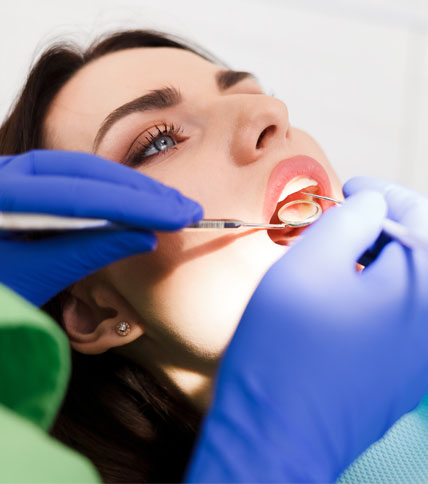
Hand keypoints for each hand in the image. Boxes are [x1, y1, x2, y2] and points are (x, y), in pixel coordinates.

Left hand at [0, 150, 201, 305]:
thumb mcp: (31, 278)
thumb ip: (86, 251)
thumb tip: (144, 237)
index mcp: (1, 194)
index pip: (80, 192)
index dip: (136, 203)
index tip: (180, 215)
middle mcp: (7, 174)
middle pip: (86, 172)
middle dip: (141, 191)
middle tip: (186, 209)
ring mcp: (16, 175)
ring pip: (84, 172)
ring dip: (131, 188)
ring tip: (171, 206)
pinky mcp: (28, 186)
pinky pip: (76, 182)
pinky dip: (111, 194)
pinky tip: (139, 204)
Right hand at [186, 181, 427, 482]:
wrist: (277, 432)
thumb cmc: (286, 349)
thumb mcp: (311, 263)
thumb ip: (349, 219)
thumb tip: (371, 205)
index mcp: (426, 287)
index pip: (417, 214)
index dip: (381, 194)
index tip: (352, 189)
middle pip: (417, 249)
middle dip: (378, 228)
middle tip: (339, 222)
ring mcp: (424, 352)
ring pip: (408, 282)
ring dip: (375, 259)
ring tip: (336, 257)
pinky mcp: (406, 372)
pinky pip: (400, 312)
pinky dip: (376, 290)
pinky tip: (342, 294)